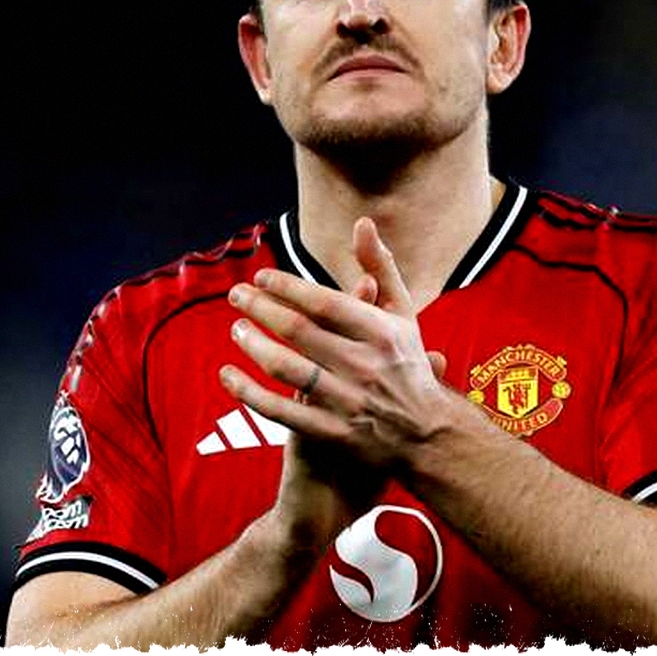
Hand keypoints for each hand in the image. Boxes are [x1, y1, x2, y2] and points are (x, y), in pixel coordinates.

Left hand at [219, 218, 452, 472]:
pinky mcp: (333, 434)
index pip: (324, 302)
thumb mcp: (404, 314)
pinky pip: (281, 412)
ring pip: (286, 368)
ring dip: (253, 345)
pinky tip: (227, 375)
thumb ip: (382, 267)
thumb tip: (362, 222)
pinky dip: (249, 393)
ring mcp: (348, 401)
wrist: (429, 434)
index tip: (261, 277)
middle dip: (260, 309)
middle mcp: (365, 365)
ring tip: (236, 329)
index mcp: (382, 332)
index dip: (286, 286)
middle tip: (235, 295)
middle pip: (299, 330)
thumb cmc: (407, 364)